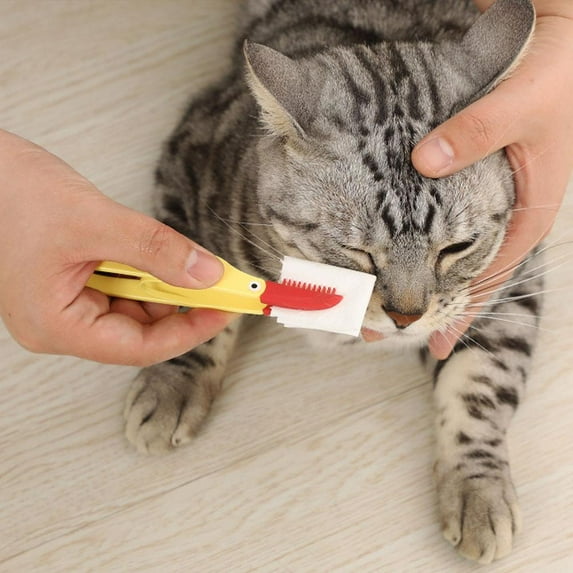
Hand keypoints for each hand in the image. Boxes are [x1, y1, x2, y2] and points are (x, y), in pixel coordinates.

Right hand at [0, 130, 234, 365]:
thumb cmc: (10, 193)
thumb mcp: (94, 220)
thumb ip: (155, 249)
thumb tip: (207, 274)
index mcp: (56, 325)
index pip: (140, 347)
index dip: (190, 330)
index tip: (227, 309)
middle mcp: (61, 323)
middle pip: (141, 329)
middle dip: (183, 304)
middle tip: (221, 281)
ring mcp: (67, 304)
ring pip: (135, 307)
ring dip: (167, 284)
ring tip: (188, 260)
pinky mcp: (74, 282)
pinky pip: (124, 286)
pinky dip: (149, 271)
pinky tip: (159, 253)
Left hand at [412, 2, 572, 358]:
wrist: (559, 46)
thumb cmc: (554, 77)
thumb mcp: (521, 105)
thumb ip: (477, 131)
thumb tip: (425, 160)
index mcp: (528, 213)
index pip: (491, 277)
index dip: (463, 312)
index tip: (435, 343)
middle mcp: (507, 215)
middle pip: (463, 274)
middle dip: (427, 307)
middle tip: (379, 330)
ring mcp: (486, 203)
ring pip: (448, 254)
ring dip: (414, 280)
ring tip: (372, 303)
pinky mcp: (468, 184)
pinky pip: (439, 224)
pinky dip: (415, 243)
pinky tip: (384, 254)